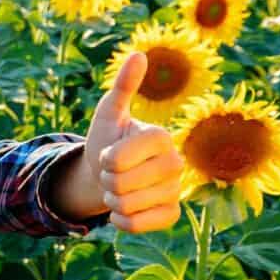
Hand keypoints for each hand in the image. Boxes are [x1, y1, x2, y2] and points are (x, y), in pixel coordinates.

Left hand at [85, 51, 184, 232]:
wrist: (109, 173)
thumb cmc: (108, 138)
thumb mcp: (109, 111)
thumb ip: (123, 86)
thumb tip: (139, 54)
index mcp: (161, 137)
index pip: (115, 160)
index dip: (103, 159)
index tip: (109, 152)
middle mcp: (177, 164)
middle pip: (119, 184)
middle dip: (106, 180)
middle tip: (113, 172)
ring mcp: (176, 191)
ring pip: (125, 207)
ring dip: (111, 200)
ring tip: (119, 186)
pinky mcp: (172, 215)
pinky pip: (134, 225)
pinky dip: (120, 220)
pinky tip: (126, 207)